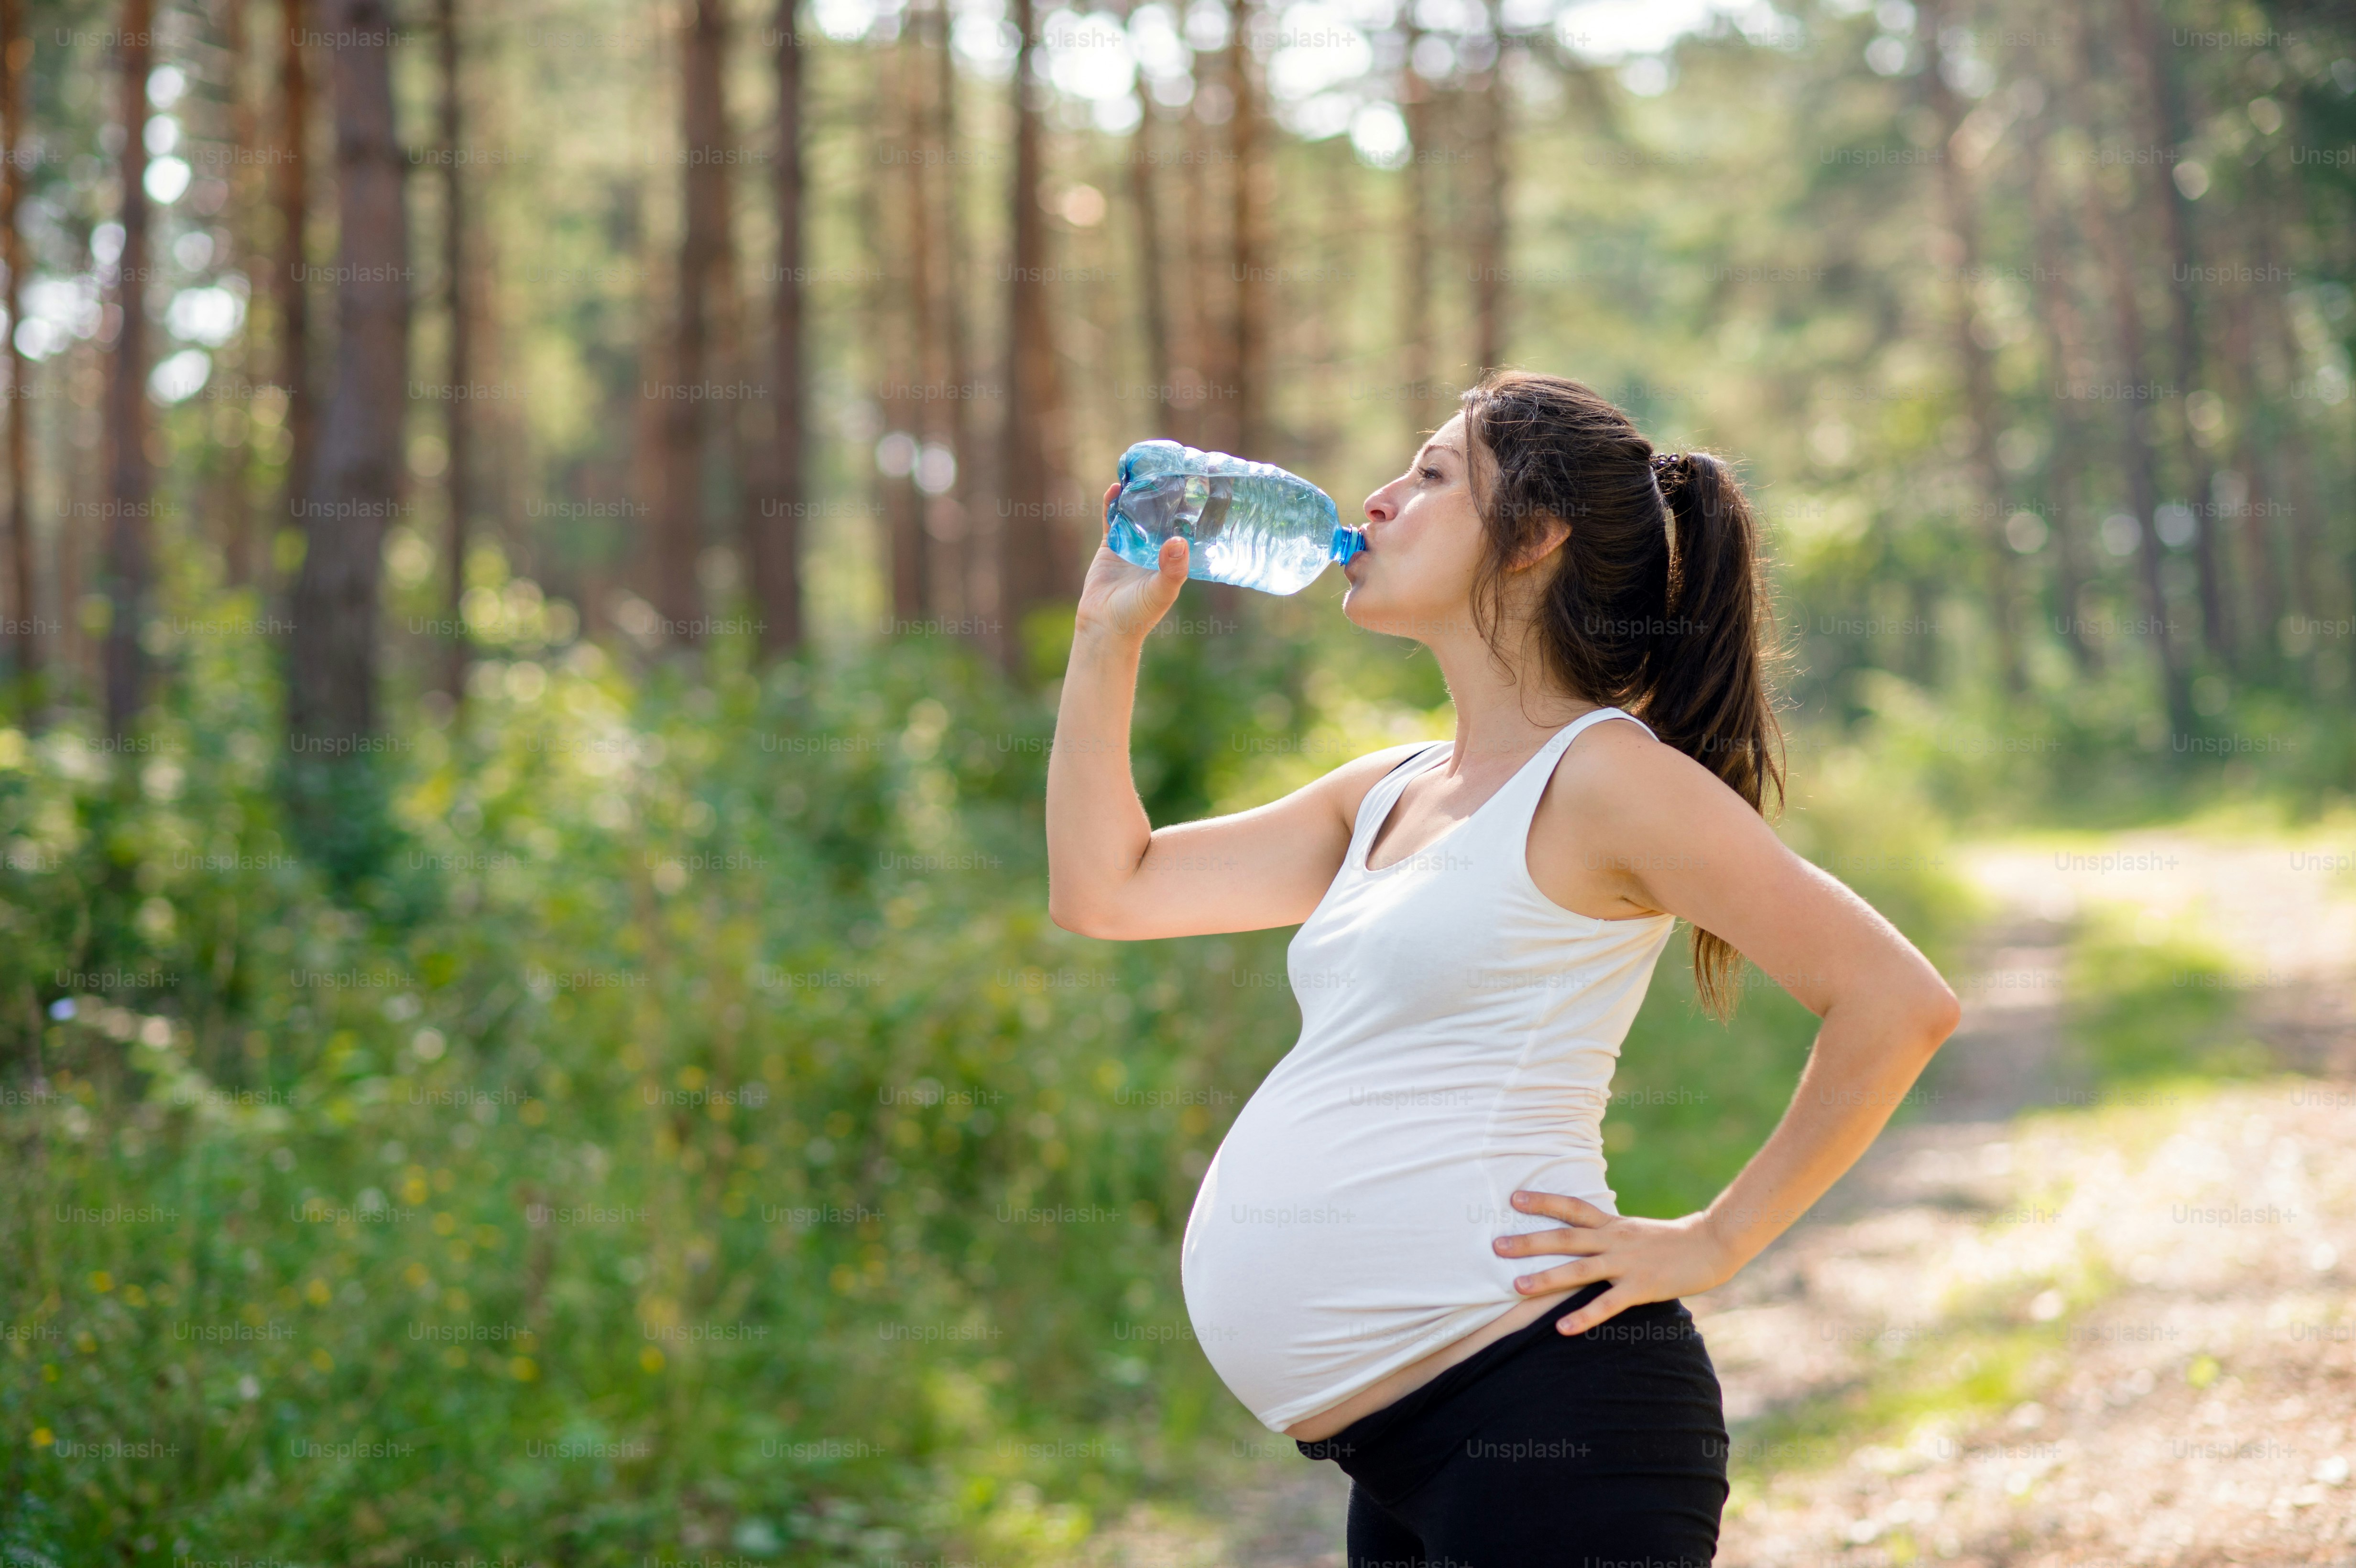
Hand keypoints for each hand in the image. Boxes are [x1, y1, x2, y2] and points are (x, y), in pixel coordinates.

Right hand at [1076, 481, 1187, 643]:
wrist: (1105, 626)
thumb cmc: (1139, 614)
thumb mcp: (1162, 592)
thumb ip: (1173, 569)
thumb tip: (1178, 541)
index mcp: (1173, 558)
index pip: (1185, 527)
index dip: (1190, 508)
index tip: (1197, 485)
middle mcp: (1154, 549)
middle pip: (1161, 515)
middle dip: (1164, 495)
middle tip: (1170, 468)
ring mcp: (1132, 545)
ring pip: (1137, 513)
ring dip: (1139, 495)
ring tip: (1143, 472)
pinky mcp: (1110, 546)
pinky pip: (1112, 519)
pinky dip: (1112, 503)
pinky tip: (1116, 487)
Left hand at [1492, 1190, 1738, 1335]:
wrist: (1712, 1244)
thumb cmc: (1671, 1241)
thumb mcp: (1634, 1231)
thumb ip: (1609, 1235)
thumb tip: (1583, 1238)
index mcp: (1612, 1225)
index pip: (1572, 1207)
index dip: (1543, 1201)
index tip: (1513, 1197)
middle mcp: (1614, 1240)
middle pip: (1565, 1237)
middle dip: (1529, 1241)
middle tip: (1496, 1245)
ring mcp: (1627, 1264)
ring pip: (1580, 1270)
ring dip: (1547, 1278)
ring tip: (1517, 1286)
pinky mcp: (1642, 1287)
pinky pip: (1608, 1304)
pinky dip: (1585, 1317)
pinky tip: (1564, 1329)